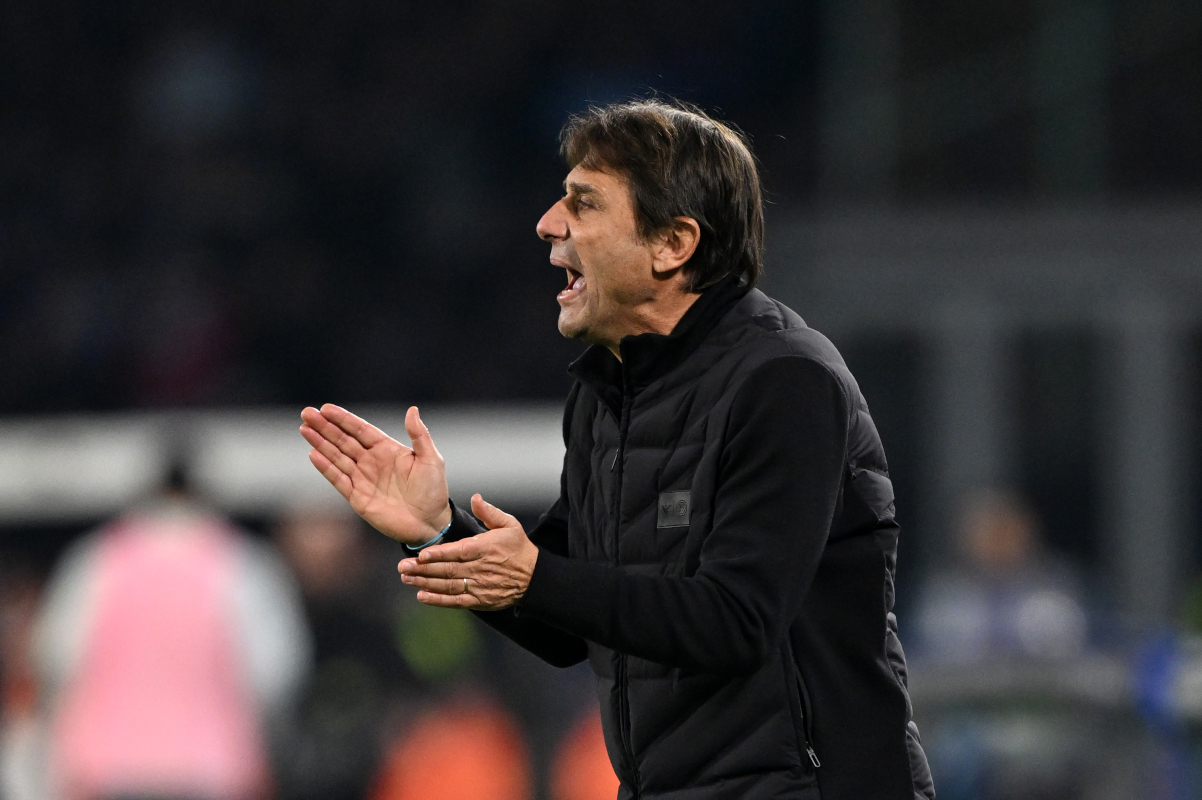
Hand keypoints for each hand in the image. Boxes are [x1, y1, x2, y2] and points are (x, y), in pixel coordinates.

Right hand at [300, 404, 451, 544]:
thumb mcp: (431, 459)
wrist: (430, 523)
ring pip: (337, 457)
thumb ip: (419, 435)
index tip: (325, 408)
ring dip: (320, 443)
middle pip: (343, 440)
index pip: (360, 430)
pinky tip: (313, 454)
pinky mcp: (358, 497)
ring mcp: (363, 479)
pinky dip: (326, 467)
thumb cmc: (433, 491)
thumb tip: (412, 409)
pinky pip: (338, 479)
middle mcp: (372, 462)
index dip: (343, 419)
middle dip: (325, 427)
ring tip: (304, 429)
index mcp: (387, 449)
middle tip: (306, 413)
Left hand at [398, 494, 538, 610]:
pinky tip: (422, 596)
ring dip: (426, 583)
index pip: (458, 552)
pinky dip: (438, 600)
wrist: (534, 577)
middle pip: (448, 570)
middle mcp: (480, 569)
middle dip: (423, 569)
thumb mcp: (509, 524)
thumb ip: (489, 512)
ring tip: (407, 579)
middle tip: (403, 568)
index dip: (439, 554)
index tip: (421, 555)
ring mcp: (478, 586)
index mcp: (485, 548)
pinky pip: (456, 601)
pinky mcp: (479, 600)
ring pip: (448, 586)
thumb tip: (475, 498)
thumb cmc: (519, 548)